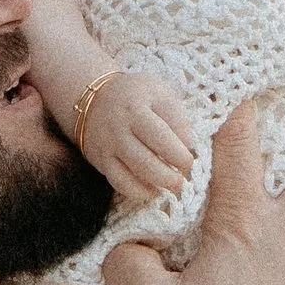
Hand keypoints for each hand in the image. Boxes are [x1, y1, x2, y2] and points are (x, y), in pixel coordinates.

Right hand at [82, 69, 196, 199]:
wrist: (95, 98)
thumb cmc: (137, 95)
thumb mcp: (160, 93)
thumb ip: (176, 117)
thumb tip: (188, 147)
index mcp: (136, 108)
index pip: (161, 137)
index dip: (179, 154)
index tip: (190, 161)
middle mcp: (118, 128)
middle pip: (146, 160)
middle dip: (169, 176)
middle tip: (183, 180)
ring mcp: (107, 145)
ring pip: (132, 173)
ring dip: (156, 184)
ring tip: (173, 186)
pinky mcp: (100, 160)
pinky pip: (118, 181)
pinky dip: (136, 191)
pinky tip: (151, 191)